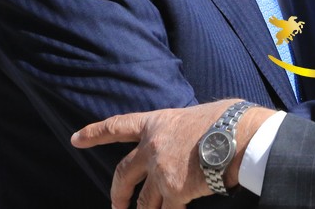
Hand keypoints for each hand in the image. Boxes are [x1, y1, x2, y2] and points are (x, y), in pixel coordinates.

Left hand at [70, 99, 274, 208]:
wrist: (238, 137)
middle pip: (123, 174)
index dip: (95, 133)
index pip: (118, 126)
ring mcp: (160, 172)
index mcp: (157, 123)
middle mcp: (152, 148)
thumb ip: (184, 128)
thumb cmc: (228, 120)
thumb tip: (191, 136)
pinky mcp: (173, 193)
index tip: (76, 139)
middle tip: (116, 205)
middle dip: (118, 193)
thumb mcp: (198, 115)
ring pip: (143, 202)